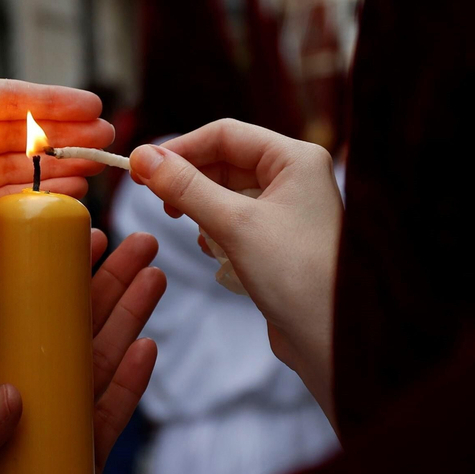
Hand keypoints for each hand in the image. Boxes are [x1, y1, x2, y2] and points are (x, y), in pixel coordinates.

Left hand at [0, 35, 115, 435]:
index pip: (8, 96)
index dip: (54, 99)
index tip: (96, 106)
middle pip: (16, 130)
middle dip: (65, 133)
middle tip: (107, 140)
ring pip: (17, 164)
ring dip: (60, 163)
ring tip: (97, 167)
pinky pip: (11, 196)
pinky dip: (42, 191)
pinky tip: (72, 193)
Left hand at [0, 230, 163, 473]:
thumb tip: (13, 399)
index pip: (37, 315)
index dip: (65, 277)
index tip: (88, 238)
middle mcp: (35, 392)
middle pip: (82, 329)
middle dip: (114, 284)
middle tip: (143, 244)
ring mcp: (61, 424)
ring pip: (103, 363)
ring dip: (131, 319)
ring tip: (155, 277)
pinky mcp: (82, 462)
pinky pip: (109, 417)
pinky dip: (130, 385)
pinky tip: (149, 348)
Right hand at [128, 120, 341, 424]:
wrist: (332, 340)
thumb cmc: (298, 276)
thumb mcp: (233, 225)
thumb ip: (186, 188)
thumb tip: (143, 158)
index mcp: (295, 159)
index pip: (226, 134)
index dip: (181, 148)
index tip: (142, 166)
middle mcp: (295, 178)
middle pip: (225, 161)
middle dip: (190, 180)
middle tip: (157, 200)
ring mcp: (288, 210)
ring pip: (227, 192)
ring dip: (202, 208)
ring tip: (191, 230)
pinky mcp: (278, 240)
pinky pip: (236, 220)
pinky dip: (216, 230)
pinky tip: (211, 252)